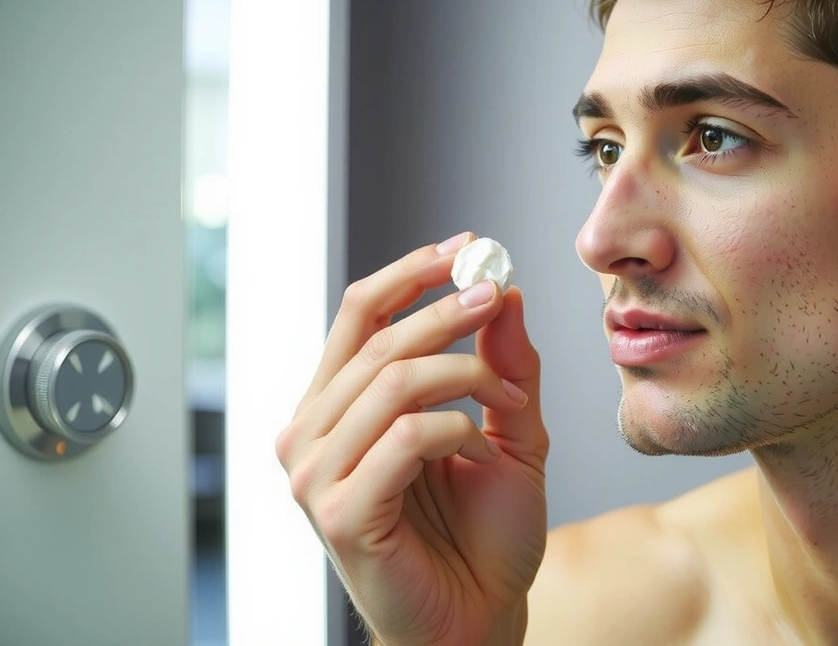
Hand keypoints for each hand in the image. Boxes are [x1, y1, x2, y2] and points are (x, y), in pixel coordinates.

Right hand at [276, 234, 548, 645]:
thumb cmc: (482, 535)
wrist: (479, 617)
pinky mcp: (339, 511)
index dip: (408, 273)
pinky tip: (479, 455)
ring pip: (393, 380)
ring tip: (506, 399)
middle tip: (497, 297)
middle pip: (377, 340)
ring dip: (465, 375)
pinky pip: (407, 436)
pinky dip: (458, 433)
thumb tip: (506, 293)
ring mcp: (315, 474)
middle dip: (448, 311)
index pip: (357, 316)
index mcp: (337, 408)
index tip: (466, 248)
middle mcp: (311, 433)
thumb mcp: (507, 432)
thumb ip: (502, 365)